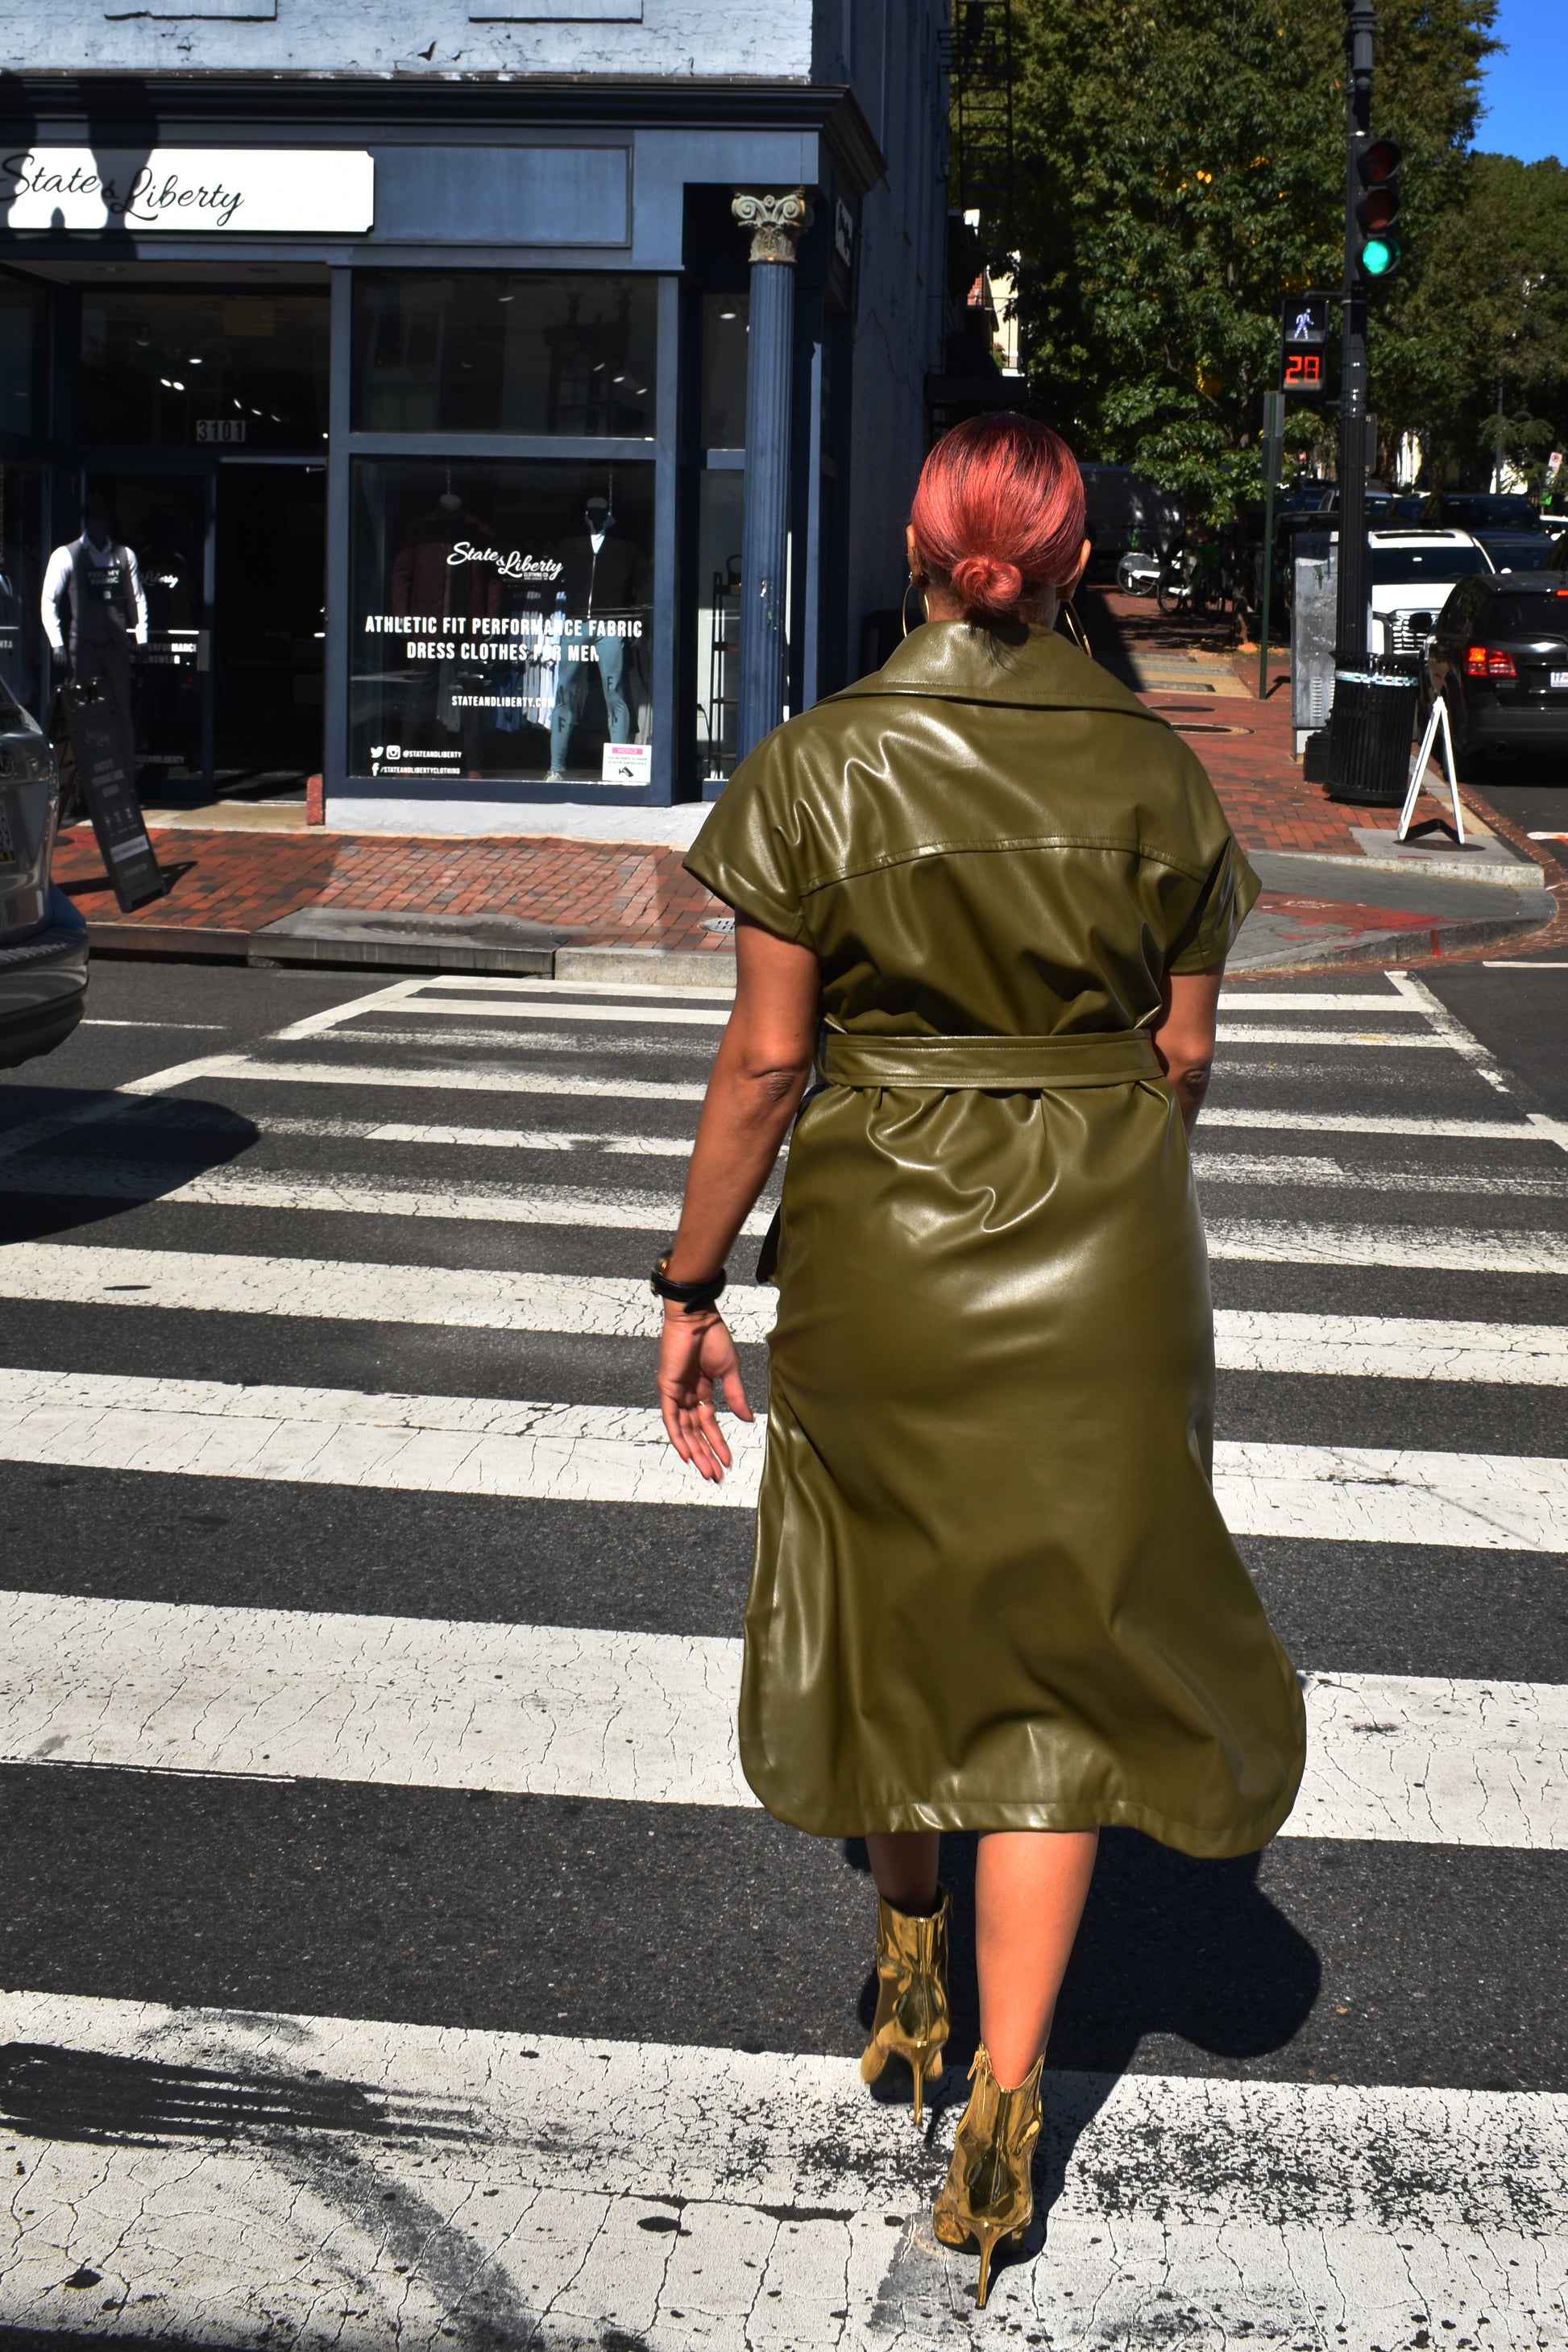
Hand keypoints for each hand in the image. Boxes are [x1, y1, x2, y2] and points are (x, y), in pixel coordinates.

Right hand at [50, 645, 70, 674]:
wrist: (57, 642)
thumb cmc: (61, 647)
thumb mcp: (64, 651)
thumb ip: (64, 655)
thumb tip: (64, 660)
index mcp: (65, 654)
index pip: (65, 661)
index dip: (64, 664)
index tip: (64, 667)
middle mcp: (62, 654)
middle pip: (62, 661)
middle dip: (61, 665)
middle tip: (60, 667)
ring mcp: (58, 653)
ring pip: (58, 660)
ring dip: (57, 664)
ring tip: (56, 665)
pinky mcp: (55, 653)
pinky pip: (55, 658)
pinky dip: (54, 661)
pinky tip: (54, 662)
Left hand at [657, 1307, 753, 1483]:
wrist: (697, 1318)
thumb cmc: (713, 1337)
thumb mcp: (729, 1372)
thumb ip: (736, 1397)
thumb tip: (747, 1420)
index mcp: (701, 1390)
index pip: (708, 1423)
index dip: (718, 1443)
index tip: (729, 1461)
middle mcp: (687, 1395)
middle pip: (695, 1432)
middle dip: (706, 1454)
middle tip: (716, 1476)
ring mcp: (676, 1393)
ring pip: (684, 1431)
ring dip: (696, 1452)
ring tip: (708, 1471)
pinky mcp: (667, 1388)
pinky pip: (671, 1419)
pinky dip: (678, 1437)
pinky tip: (687, 1455)